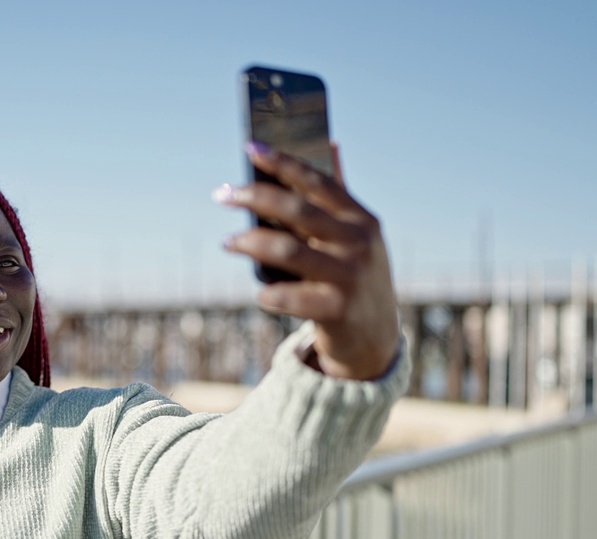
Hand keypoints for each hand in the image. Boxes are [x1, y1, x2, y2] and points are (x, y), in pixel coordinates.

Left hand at [214, 142, 399, 379]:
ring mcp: (349, 277)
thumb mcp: (355, 235)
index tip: (251, 147)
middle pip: (297, 210)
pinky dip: (267, 293)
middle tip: (222, 194)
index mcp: (361, 219)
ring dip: (249, 242)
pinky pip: (286, 296)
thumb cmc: (352, 276)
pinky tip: (262, 293)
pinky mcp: (336, 311)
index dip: (283, 162)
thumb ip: (338, 193)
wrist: (374, 340)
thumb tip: (330, 141)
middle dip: (255, 197)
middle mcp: (359, 243)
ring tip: (228, 241)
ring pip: (286, 251)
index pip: (317, 181)